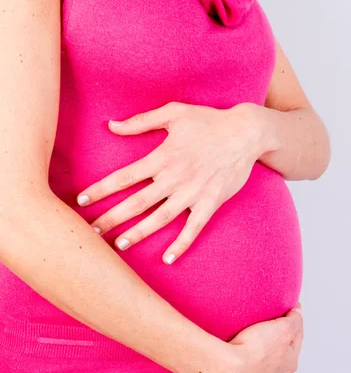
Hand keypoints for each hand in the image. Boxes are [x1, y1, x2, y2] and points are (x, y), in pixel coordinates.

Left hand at [76, 102, 280, 263]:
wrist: (247, 132)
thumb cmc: (209, 120)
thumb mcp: (174, 113)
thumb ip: (141, 121)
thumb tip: (111, 125)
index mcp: (162, 157)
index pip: (124, 176)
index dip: (101, 189)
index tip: (81, 200)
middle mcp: (175, 178)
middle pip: (137, 202)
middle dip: (112, 217)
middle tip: (92, 231)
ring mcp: (193, 193)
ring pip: (161, 218)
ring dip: (139, 233)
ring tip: (119, 245)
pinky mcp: (211, 203)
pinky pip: (194, 228)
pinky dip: (181, 244)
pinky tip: (168, 259)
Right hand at [217, 303, 303, 372]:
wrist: (227, 369)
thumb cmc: (255, 350)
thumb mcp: (283, 328)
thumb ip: (295, 320)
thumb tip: (297, 313)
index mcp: (290, 363)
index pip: (297, 336)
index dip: (293, 320)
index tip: (286, 308)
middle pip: (278, 350)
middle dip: (275, 337)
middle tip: (265, 323)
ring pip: (260, 361)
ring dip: (257, 351)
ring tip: (247, 336)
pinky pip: (241, 367)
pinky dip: (240, 359)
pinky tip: (235, 350)